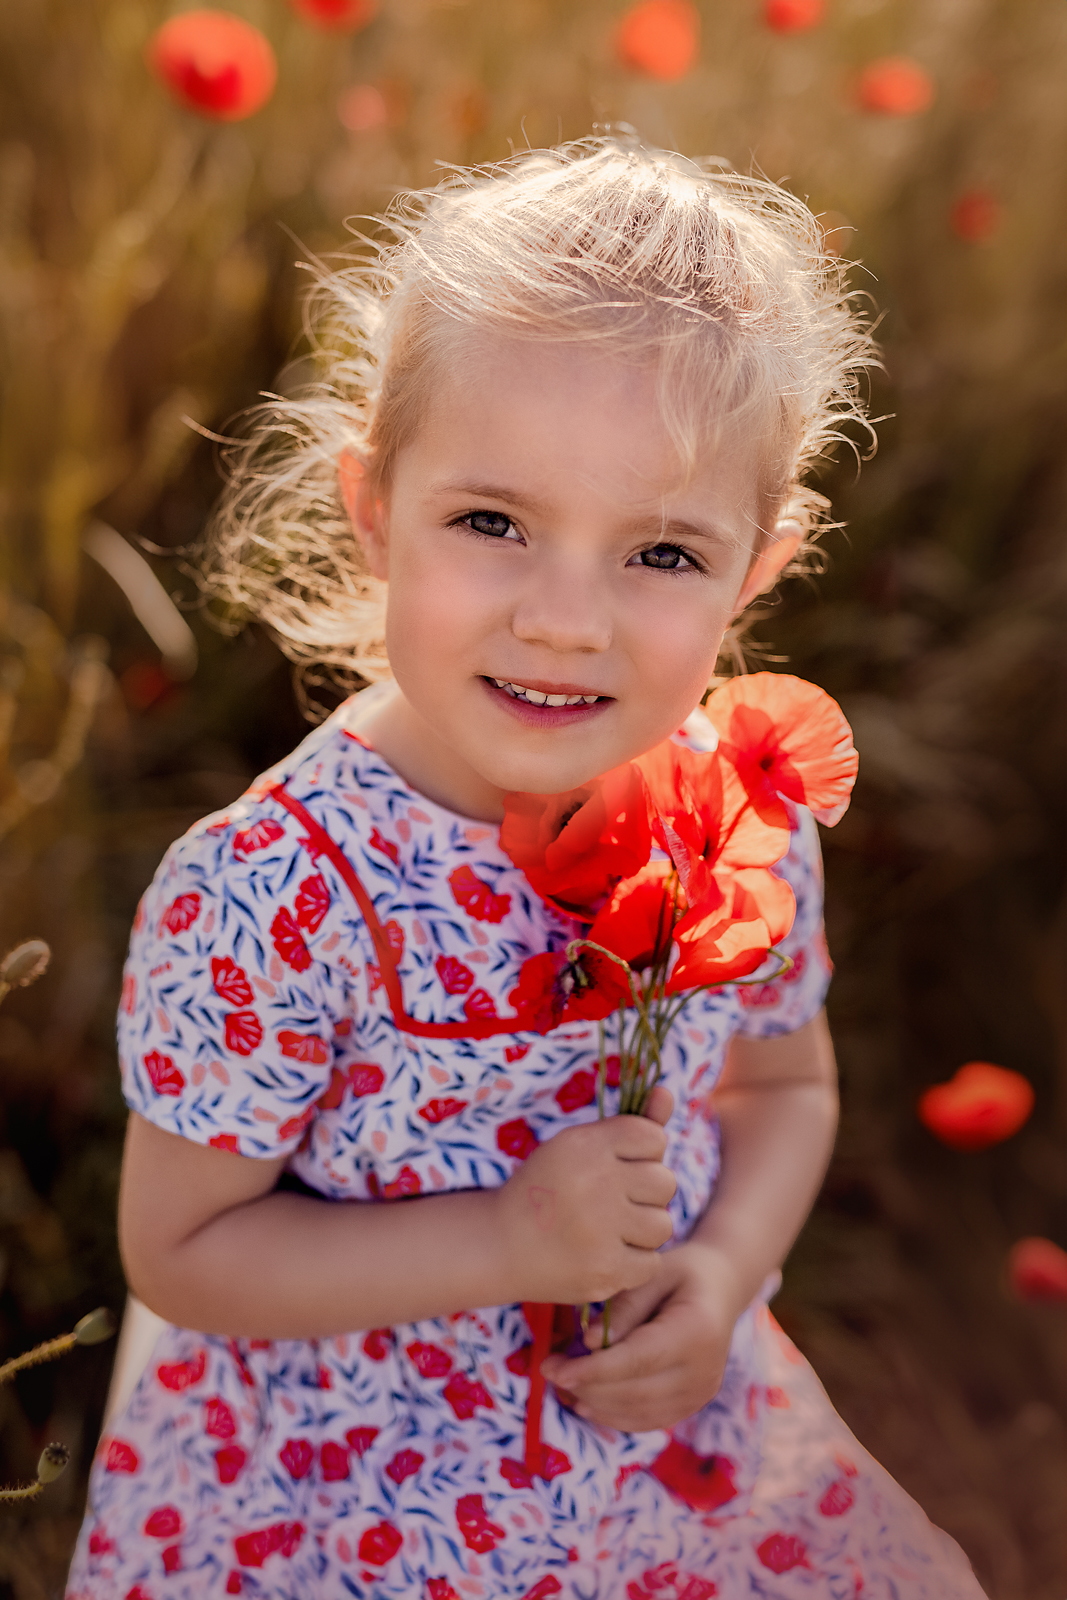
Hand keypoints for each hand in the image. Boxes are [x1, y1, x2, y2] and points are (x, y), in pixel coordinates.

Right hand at [496, 1089, 675, 1306]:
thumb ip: (630, 1124)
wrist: (499, 1243)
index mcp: (586, 1145)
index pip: (653, 1138)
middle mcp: (595, 1183)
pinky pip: (652, 1262)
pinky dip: (633, 1262)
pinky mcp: (605, 1271)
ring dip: (643, 1229)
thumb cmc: (548, 1188)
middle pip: (665, 1182)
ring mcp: (601, 1230)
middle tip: (613, 1201)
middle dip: (646, 1192)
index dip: (643, 1154)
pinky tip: (605, 1254)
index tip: (620, 1166)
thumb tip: (667, 1092)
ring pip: (663, 1225)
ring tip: (610, 1229)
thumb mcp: (578, 1144)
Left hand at [540, 1238, 746, 1432]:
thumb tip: (589, 1342)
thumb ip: (623, 1307)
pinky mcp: (693, 1405)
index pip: (637, 1360)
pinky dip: (613, 1415)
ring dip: (594, 1403)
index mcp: (696, 1331)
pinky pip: (647, 1420)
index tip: (554, 1368)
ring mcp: (701, 1393)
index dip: (592, 1370)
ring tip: (562, 1383)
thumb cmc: (682, 1272)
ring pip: (637, 1412)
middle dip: (585, 1385)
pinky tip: (585, 1401)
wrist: (722, 1287)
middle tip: (549, 1369)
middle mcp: (704, 1371)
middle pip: (634, 1391)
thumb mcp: (653, 1273)